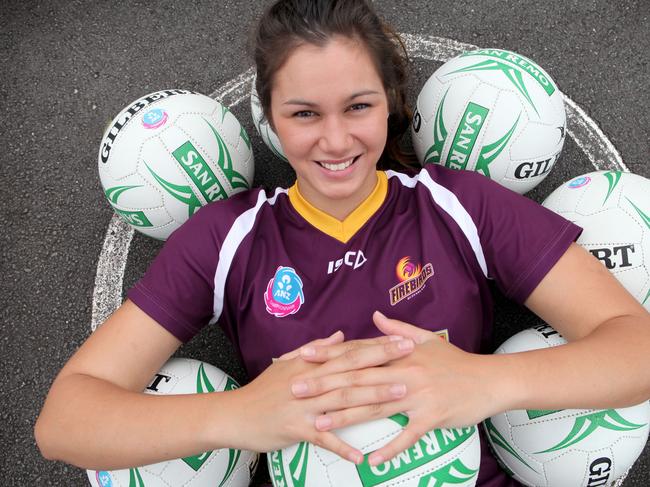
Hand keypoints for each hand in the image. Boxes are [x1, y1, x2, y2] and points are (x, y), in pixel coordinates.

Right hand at [231, 329, 415, 463]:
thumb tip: (341, 336)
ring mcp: (305, 405)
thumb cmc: (264, 390)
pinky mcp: (296, 428)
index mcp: (310, 364)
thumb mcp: (287, 363)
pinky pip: (323, 438)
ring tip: (401, 396)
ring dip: (374, 397)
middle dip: (384, 363)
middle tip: (411, 356)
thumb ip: (316, 349)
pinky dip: (342, 446)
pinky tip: (361, 455)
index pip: (349, 351)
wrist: (235, 414)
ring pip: (344, 399)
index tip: (401, 339)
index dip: (376, 345)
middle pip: (352, 370)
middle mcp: (311, 381)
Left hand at [294, 311, 500, 466]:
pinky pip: (408, 435)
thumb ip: (397, 329)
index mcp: (399, 353)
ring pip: (375, 407)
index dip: (329, 354)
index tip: (303, 357)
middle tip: (296, 391)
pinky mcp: (432, 417)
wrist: (489, 379)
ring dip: (346, 417)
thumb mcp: (426, 339)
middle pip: (358, 379)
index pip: (357, 353)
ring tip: (320, 423)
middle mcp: (403, 372)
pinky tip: (370, 459)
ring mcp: (417, 395)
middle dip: (325, 385)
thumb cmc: (455, 361)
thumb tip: (375, 315)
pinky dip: (390, 448)